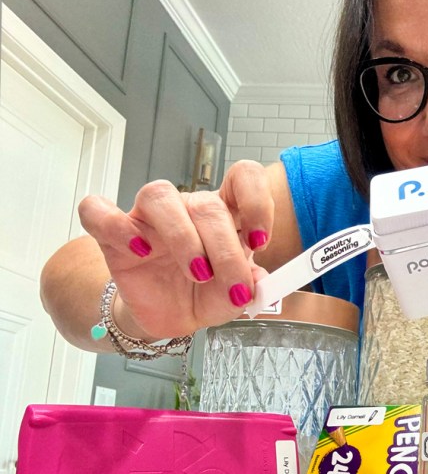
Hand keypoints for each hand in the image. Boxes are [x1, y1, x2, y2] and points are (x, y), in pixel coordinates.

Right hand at [77, 161, 273, 339]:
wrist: (167, 317)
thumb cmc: (203, 296)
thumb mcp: (233, 298)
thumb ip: (249, 286)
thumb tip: (259, 280)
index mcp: (226, 213)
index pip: (242, 177)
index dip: (256, 201)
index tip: (260, 241)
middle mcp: (189, 208)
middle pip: (207, 205)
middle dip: (226, 251)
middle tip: (234, 287)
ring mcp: (149, 217)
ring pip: (160, 196)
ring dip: (183, 237)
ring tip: (197, 272)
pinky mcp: (112, 234)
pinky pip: (100, 212)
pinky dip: (118, 227)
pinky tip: (141, 251)